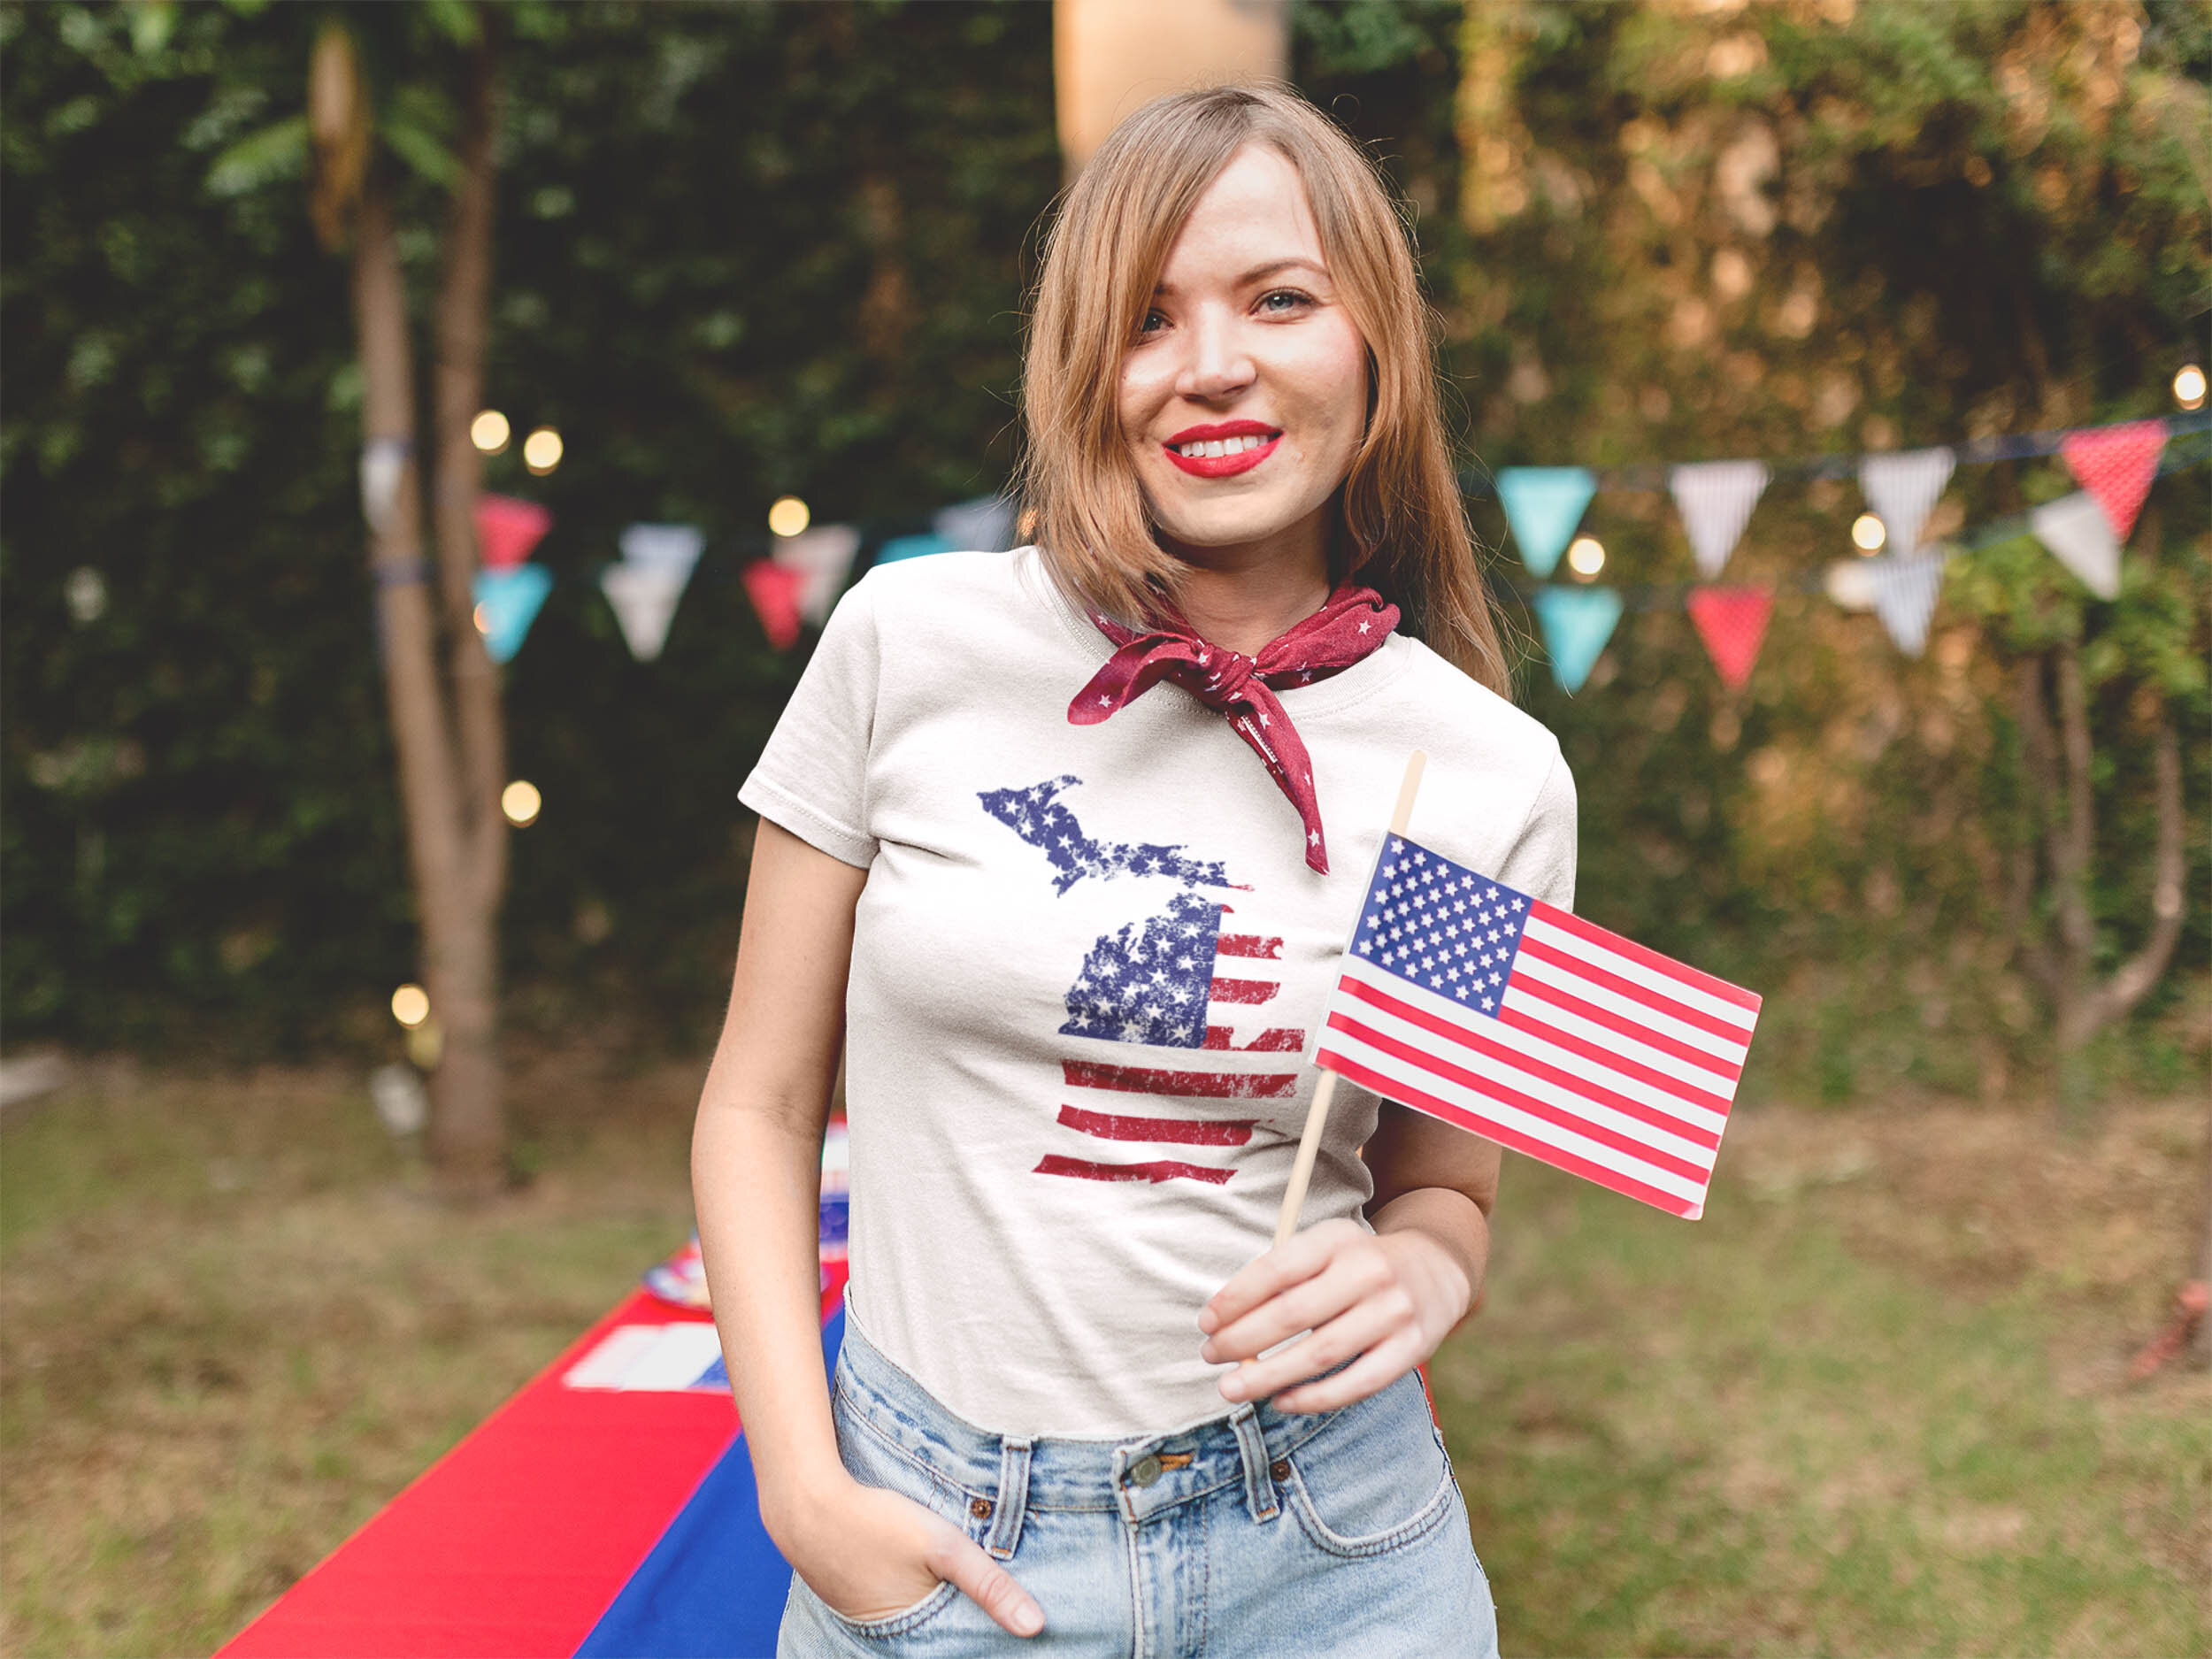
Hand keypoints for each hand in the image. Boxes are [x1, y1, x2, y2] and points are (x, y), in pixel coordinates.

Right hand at [784, 1474, 1043, 1636]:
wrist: (806, 1505)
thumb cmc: (876, 1524)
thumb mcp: (943, 1547)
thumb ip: (990, 1586)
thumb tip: (1036, 1626)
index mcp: (913, 1643)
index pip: (961, 1653)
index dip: (986, 1646)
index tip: (1015, 1640)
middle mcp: (889, 1643)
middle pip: (942, 1642)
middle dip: (966, 1631)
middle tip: (1000, 1617)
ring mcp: (870, 1625)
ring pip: (921, 1628)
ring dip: (943, 1617)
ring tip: (966, 1600)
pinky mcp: (859, 1602)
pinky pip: (901, 1612)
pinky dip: (919, 1603)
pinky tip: (929, 1584)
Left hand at [1198, 1217, 1470, 1413]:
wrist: (1436, 1268)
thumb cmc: (1357, 1263)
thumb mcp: (1325, 1247)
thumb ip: (1284, 1275)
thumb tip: (1226, 1321)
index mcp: (1338, 1238)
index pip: (1277, 1268)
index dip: (1236, 1298)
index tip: (1205, 1322)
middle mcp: (1369, 1271)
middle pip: (1293, 1313)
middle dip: (1242, 1340)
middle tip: (1209, 1356)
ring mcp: (1393, 1312)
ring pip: (1321, 1353)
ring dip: (1268, 1375)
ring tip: (1231, 1388)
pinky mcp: (1412, 1349)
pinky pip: (1357, 1383)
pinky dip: (1314, 1398)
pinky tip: (1281, 1401)